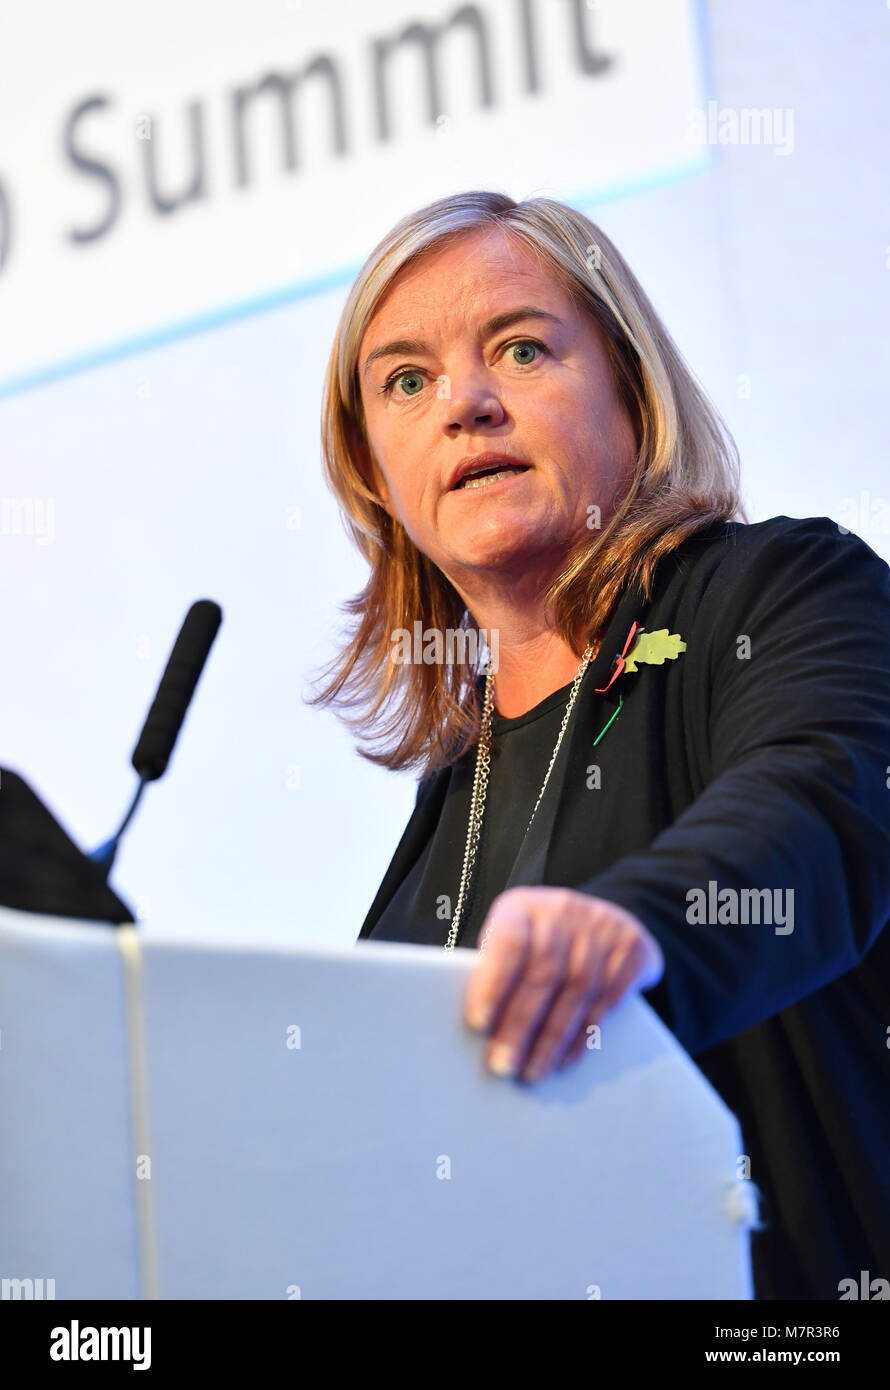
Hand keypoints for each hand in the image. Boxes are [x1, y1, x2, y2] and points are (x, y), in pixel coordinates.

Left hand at [463, 886, 663, 1083]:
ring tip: (531, 1072)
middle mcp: (562, 910)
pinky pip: (606, 1001)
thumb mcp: (514, 939)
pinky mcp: (631, 950)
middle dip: (519, 1026)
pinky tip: (565, 1059)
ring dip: (551, 1039)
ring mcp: (601, 927)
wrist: (606, 919)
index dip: (492, 984)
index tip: (477, 1024)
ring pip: (575, 992)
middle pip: (542, 974)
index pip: (508, 943)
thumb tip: (478, 1030)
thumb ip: (497, 971)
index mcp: (522, 906)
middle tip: (502, 1066)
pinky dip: (583, 1036)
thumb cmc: (541, 940)